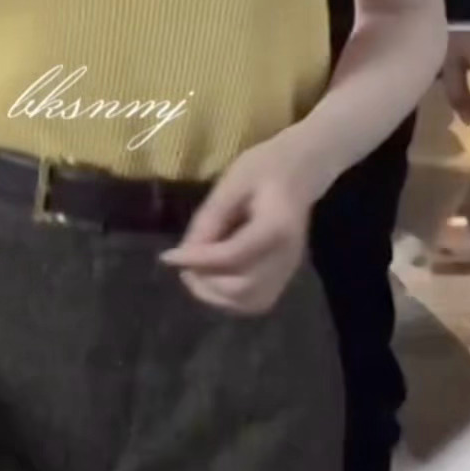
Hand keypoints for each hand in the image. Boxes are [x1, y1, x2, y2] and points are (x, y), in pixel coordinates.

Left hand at [159, 136, 311, 315]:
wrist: (300, 171)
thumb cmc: (264, 168)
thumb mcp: (232, 182)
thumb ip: (209, 218)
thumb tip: (184, 253)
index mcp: (276, 228)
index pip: (233, 256)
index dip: (197, 260)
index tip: (168, 256)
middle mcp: (286, 257)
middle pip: (242, 289)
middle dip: (205, 282)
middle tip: (182, 265)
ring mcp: (288, 271)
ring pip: (249, 302)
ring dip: (215, 295)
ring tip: (195, 273)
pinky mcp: (284, 277)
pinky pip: (255, 301)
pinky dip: (229, 298)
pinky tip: (213, 279)